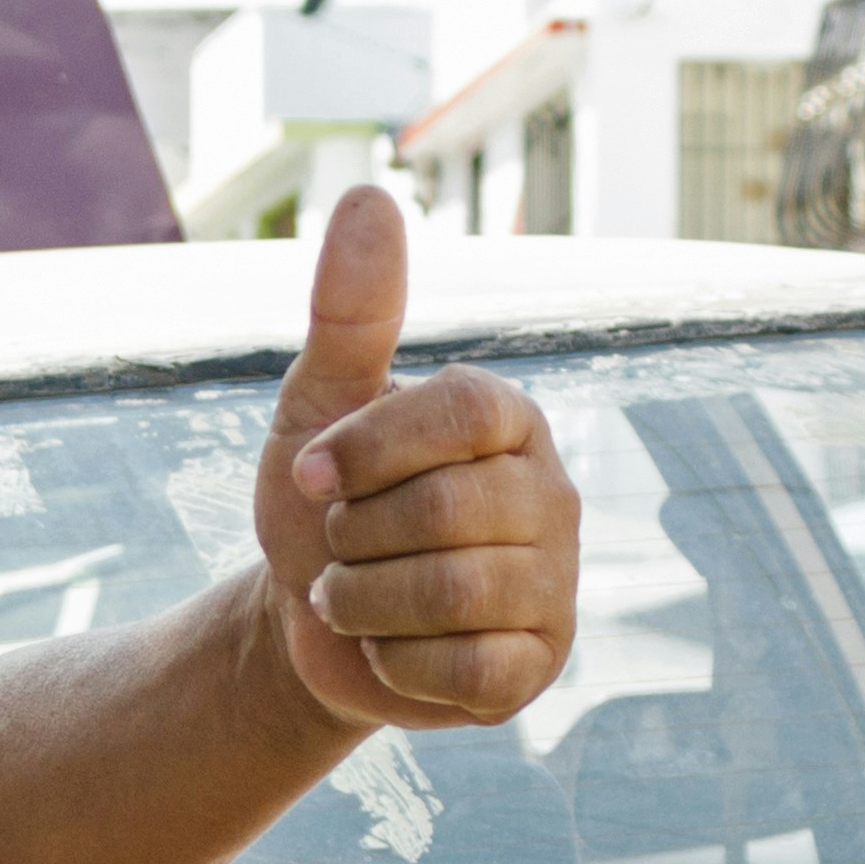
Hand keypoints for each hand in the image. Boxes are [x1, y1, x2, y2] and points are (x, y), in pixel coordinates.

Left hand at [249, 188, 576, 729]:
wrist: (308, 621)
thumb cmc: (323, 500)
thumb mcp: (318, 403)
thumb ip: (350, 311)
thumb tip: (370, 194)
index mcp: (506, 419)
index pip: (459, 411)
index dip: (369, 448)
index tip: (310, 472)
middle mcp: (551, 493)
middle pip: (450, 512)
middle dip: (355, 537)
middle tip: (336, 545)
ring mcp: (556, 582)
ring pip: (456, 594)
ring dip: (365, 602)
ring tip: (351, 595)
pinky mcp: (540, 663)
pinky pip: (470, 669)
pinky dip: (398, 664)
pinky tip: (388, 649)